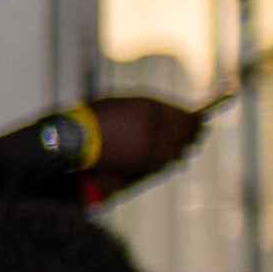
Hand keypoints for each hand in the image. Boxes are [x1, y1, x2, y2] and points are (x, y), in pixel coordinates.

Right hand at [82, 95, 209, 184]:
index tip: (201, 120)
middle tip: (201, 132)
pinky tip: (174, 158)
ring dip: (184, 148)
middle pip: (184, 134)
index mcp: (147, 110)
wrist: (70, 141)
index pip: (182, 116)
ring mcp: (147, 151)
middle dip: (194, 133)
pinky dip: (170, 161)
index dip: (194, 120)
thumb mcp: (122, 104)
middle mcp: (152, 131)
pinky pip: (163, 164)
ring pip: (176, 151)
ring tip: (190, 145)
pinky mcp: (139, 168)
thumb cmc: (94, 118)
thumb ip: (148, 109)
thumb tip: (174, 115)